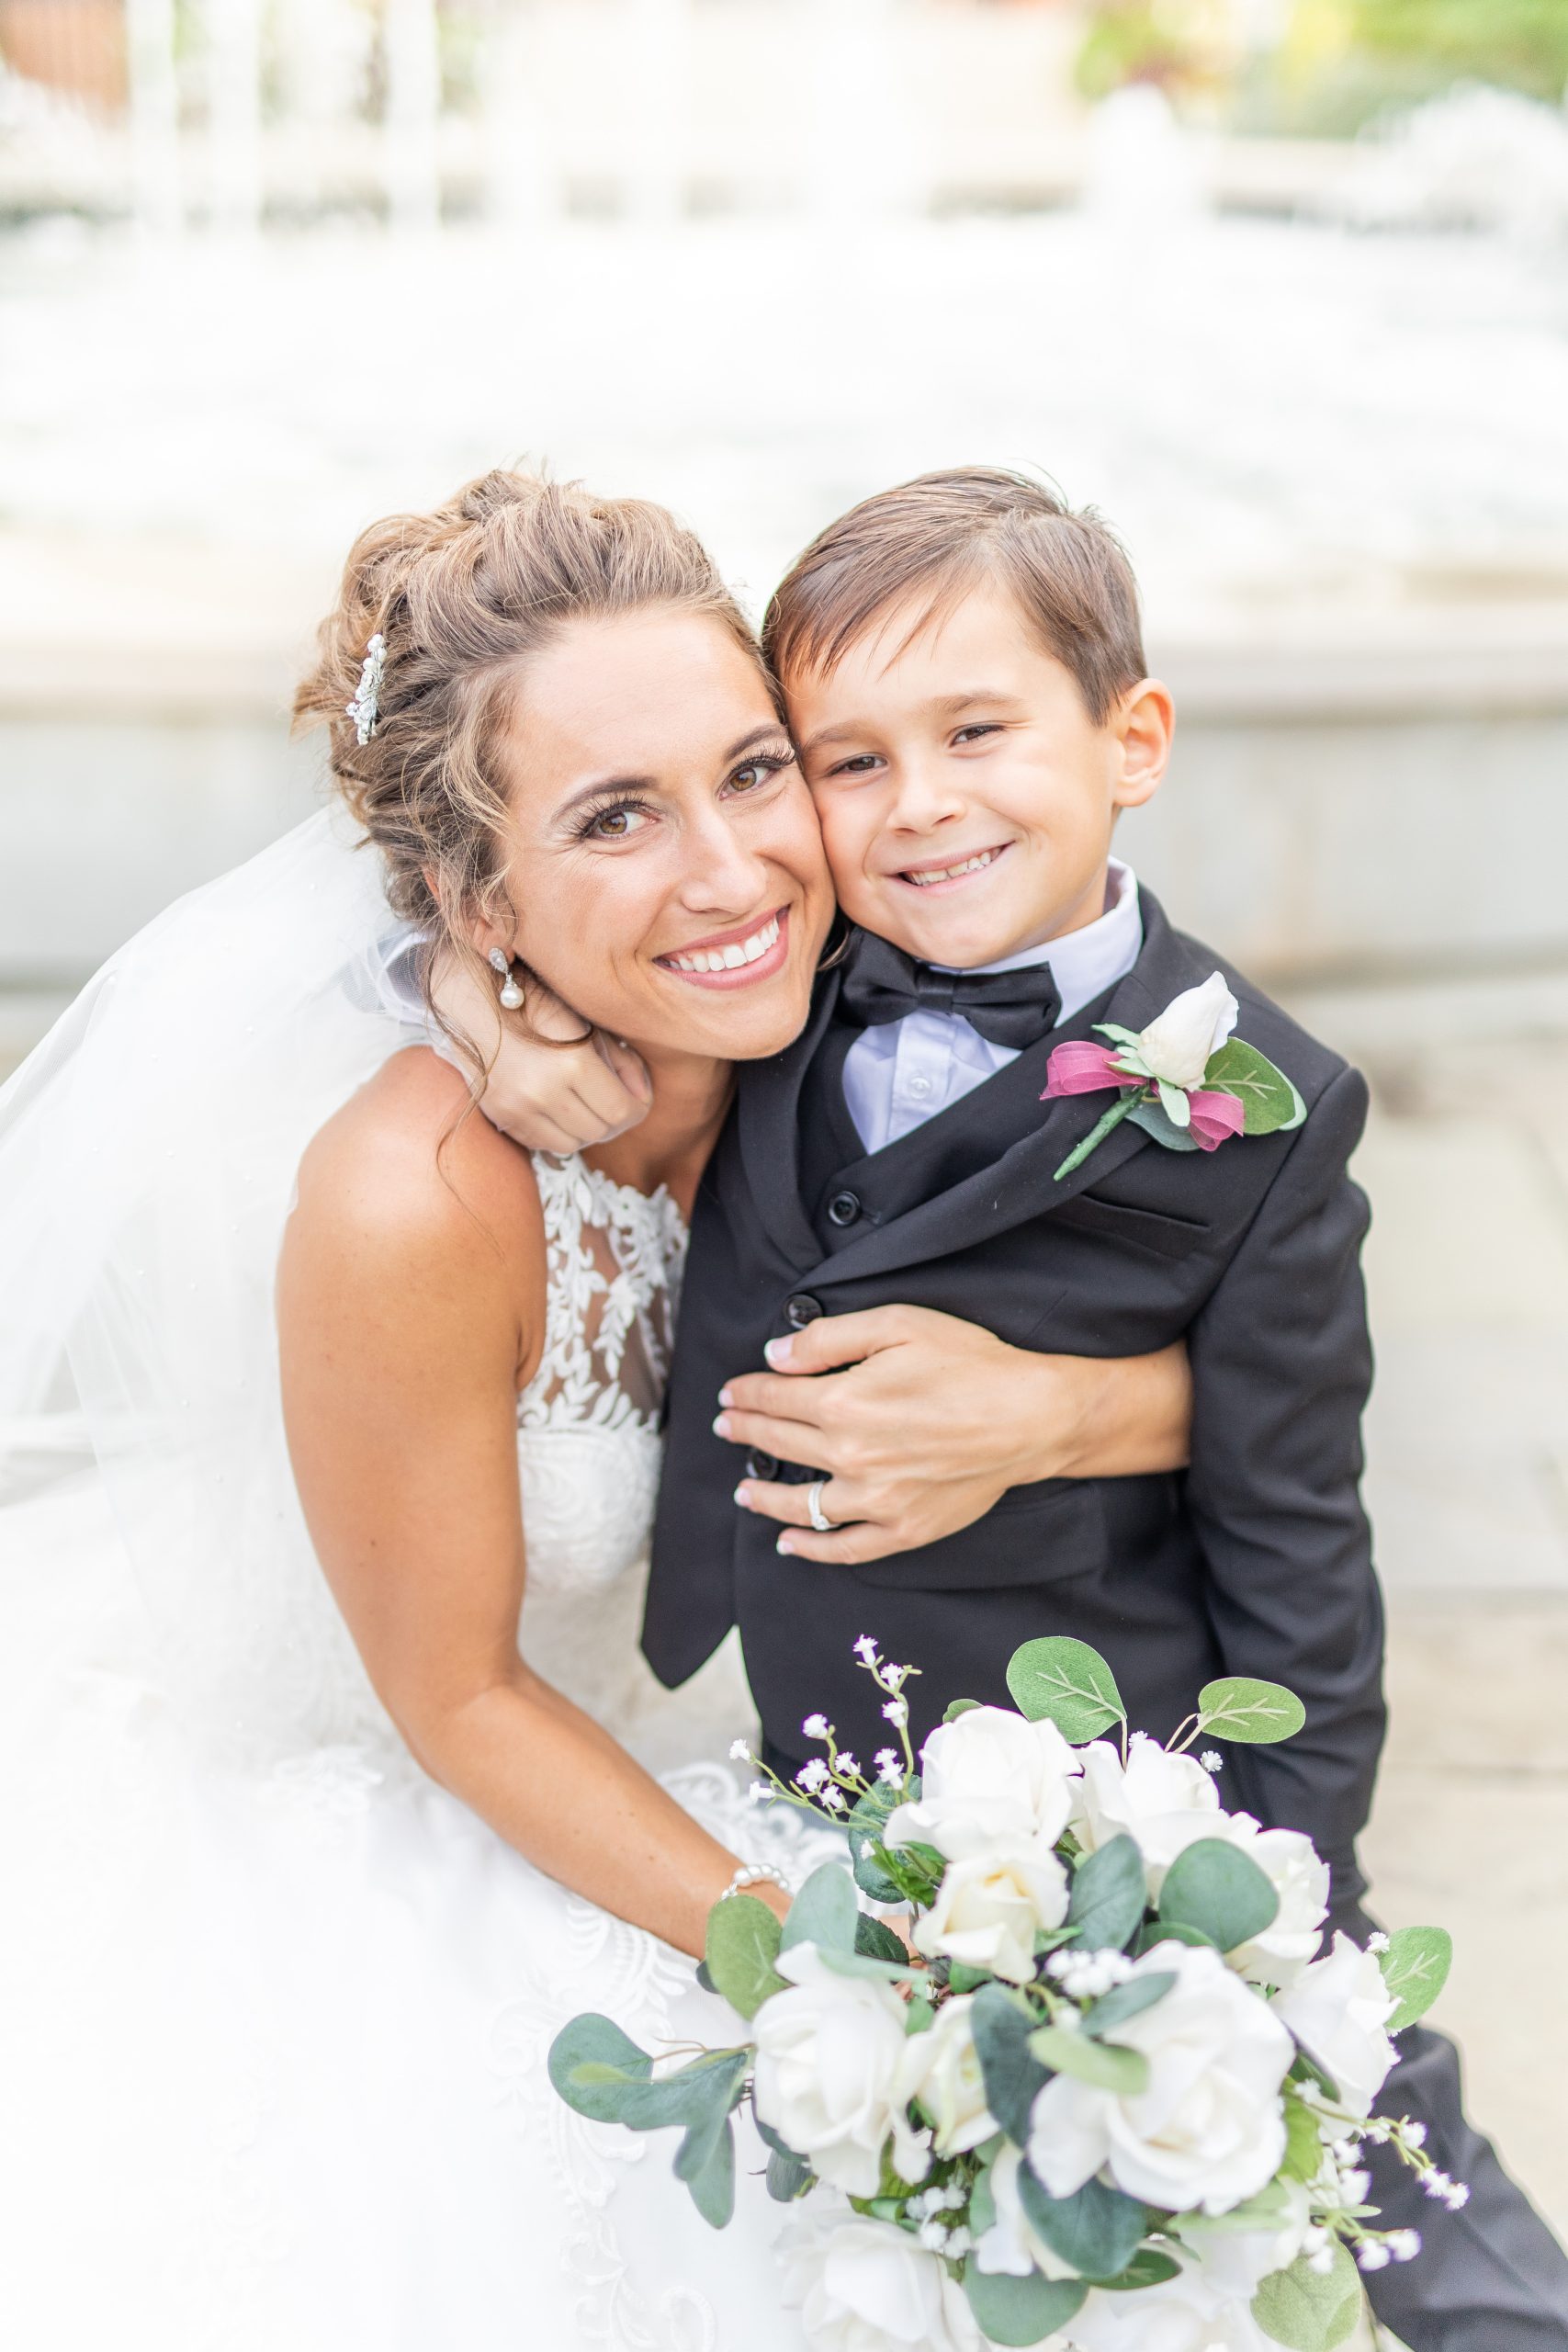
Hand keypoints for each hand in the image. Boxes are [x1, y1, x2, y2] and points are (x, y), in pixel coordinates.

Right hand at [428, 948, 650, 1153]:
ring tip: (586, 1105)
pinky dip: (558, 1132)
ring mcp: (518, 1108)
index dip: (637, 1107)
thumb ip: (621, 1060)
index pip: (622, 1111)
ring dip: (586, 1128)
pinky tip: (558, 1109)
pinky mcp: (500, 1116)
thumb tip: (641, 1096)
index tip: (637, 1097)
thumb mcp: (587, 1020)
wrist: (472, 1000)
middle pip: (601, 1131)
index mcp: (572, 1063)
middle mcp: (544, 1092)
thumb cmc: (535, 1000)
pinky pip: (542, 1143)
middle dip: (615, 1118)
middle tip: (614, 1100)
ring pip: (573, 1144)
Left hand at [715, 1308, 1191, 1563]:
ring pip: (799, 1503)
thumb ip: (829, 1339)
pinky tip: (790, 1542)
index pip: (774, 1397)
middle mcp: (850, 1455)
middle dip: (746, 1430)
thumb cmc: (971, 1364)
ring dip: (763, 1495)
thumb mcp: (899, 1324)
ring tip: (742, 1488)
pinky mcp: (903, 1528)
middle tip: (728, 1424)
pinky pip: (845, 1547)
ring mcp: (875, 1499)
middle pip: (779, 1443)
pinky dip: (812, 1548)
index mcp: (844, 1401)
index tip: (730, 1392)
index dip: (746, 1392)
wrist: (1032, 1417)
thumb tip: (774, 1356)